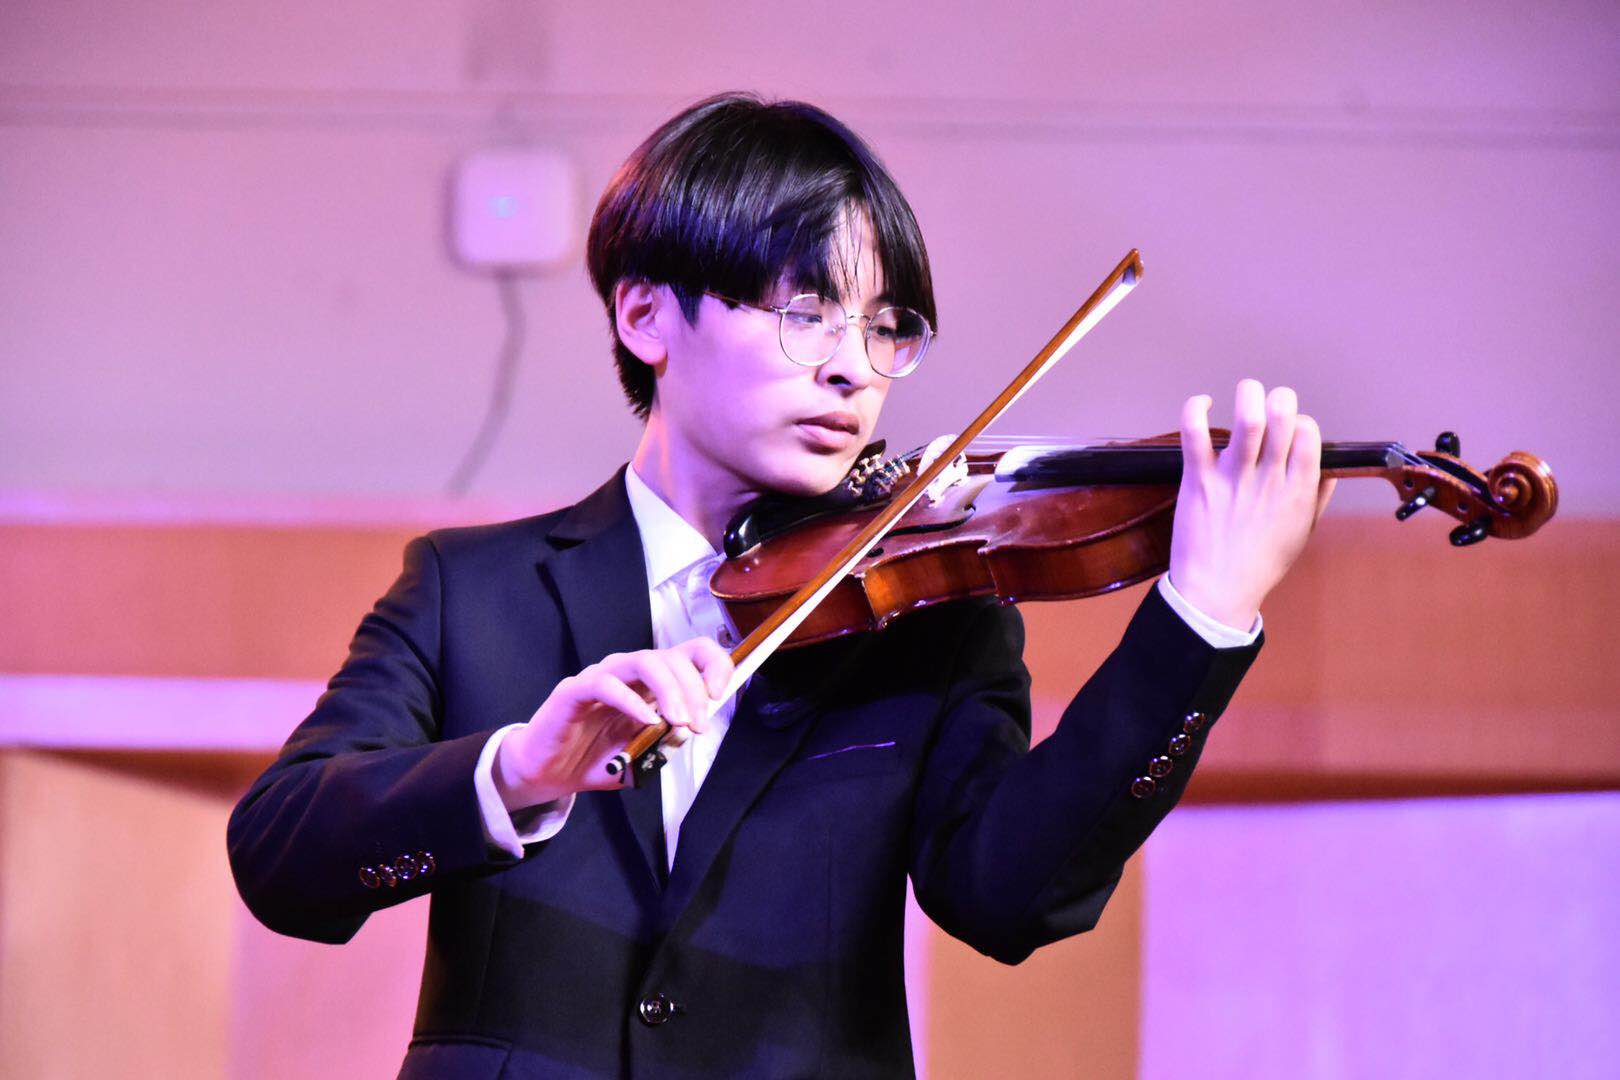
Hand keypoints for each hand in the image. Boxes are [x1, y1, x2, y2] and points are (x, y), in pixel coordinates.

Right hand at [494, 637, 735, 810]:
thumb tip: (691, 730)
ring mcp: (601, 676)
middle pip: (670, 656)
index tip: (720, 694)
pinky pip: (605, 683)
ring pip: (643, 661)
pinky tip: (646, 721)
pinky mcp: (574, 690)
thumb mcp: (646, 753)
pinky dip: (631, 701)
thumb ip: (668, 741)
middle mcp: (628, 672)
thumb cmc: (598, 758)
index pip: (690, 653)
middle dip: (693, 689)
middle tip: (699, 724)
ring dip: (669, 690)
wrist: (551, 774)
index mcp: (651, 682)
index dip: (712, 664)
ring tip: (678, 721)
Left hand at [1169, 379, 1336, 629]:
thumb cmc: (1259, 563)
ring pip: (1248, 419)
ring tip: (1245, 395)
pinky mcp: (1198, 480)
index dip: (1300, 420)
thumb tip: (1329, 469)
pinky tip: (1202, 402)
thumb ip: (1317, 498)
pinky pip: (1194, 434)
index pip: (1310, 433)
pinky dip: (1195, 408)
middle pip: (1284, 417)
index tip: (1287, 429)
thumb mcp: (1301, 532)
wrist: (1217, 592)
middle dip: (1279, 398)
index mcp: (1298, 491)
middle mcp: (1269, 480)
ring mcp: (1233, 479)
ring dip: (1249, 394)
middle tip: (1268, 404)